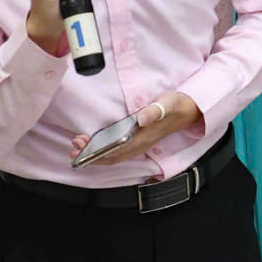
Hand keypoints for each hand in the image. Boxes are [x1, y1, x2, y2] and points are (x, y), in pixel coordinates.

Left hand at [69, 90, 201, 165]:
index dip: (99, 152)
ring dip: (95, 154)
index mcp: (144, 138)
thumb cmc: (174, 106)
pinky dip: (103, 150)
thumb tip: (141, 119)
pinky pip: (117, 152)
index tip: (84, 147)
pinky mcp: (137, 142)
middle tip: (74, 146)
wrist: (186, 112)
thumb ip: (154, 111)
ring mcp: (138, 146)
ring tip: (78, 145)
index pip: (118, 151)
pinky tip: (93, 144)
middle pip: (112, 157)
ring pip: (114, 156)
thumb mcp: (166, 104)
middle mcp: (140, 146)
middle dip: (91, 155)